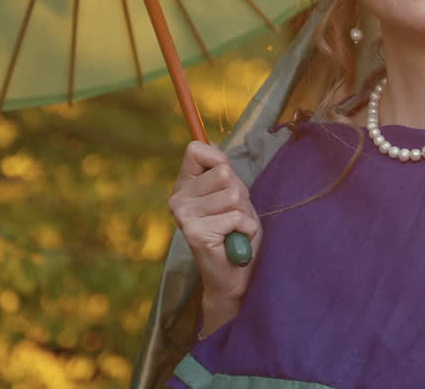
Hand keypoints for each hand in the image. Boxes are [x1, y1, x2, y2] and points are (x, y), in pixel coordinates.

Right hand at [167, 141, 262, 304]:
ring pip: (232, 195)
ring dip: (243, 213)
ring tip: (233, 228)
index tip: (226, 180)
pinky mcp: (196, 233)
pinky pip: (236, 217)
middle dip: (240, 194)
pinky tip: (234, 241)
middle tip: (233, 214)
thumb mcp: (233, 194)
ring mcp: (184, 216)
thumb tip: (212, 149)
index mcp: (185, 186)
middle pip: (223, 173)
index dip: (219, 160)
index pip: (196, 150)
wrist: (234, 275)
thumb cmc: (236, 232)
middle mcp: (178, 199)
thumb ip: (223, 173)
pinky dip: (245, 229)